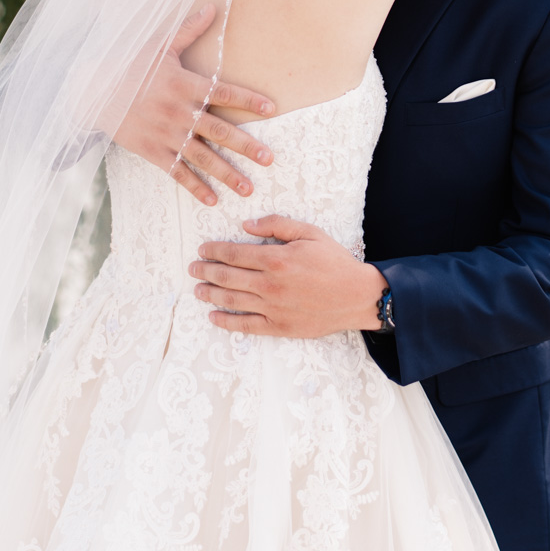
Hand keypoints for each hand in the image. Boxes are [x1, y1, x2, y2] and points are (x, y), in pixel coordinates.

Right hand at [113, 4, 276, 205]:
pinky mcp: (152, 151)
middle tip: (270, 159)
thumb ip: (189, 30)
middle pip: (219, 131)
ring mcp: (165, 134)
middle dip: (246, 146)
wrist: (91, 91)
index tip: (273, 109)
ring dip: (227, 174)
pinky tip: (212, 201)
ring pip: (202, 157)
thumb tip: (215, 6)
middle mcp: (178, 111)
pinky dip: (194, 187)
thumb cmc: (129, 65)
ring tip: (249, 189)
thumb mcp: (160, 46)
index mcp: (184, 84)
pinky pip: (177, 172)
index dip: (249, 100)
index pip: (225, 93)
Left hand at [189, 215, 387, 336]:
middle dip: (206, 271)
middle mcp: (270, 284)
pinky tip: (214, 316)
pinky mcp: (279, 326)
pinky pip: (246, 325)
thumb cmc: (334, 262)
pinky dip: (227, 322)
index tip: (203, 249)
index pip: (234, 253)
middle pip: (227, 277)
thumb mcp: (309, 232)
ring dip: (210, 294)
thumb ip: (277, 225)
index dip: (214, 251)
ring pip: (232, 301)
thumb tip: (246, 224)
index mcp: (276, 258)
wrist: (356, 296)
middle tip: (192, 268)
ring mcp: (273, 307)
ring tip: (197, 290)